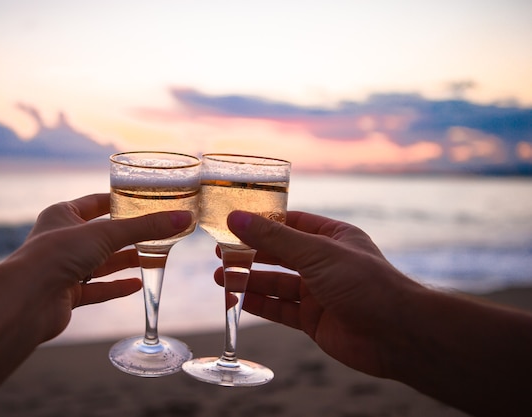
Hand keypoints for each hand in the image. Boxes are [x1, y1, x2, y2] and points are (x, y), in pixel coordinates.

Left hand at [7, 193, 192, 341]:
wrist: (27, 300)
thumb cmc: (57, 255)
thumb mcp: (107, 234)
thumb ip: (147, 228)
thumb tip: (183, 218)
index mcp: (62, 215)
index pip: (96, 203)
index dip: (119, 201)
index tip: (143, 201)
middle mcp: (61, 240)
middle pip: (102, 235)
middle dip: (129, 235)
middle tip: (156, 231)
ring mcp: (64, 268)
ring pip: (101, 263)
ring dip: (126, 260)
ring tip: (153, 256)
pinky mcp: (67, 294)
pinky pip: (98, 289)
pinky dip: (117, 286)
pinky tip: (138, 284)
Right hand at [216, 210, 421, 377]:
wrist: (397, 334)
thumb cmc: (364, 283)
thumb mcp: (315, 252)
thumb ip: (274, 238)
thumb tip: (236, 218)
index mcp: (333, 237)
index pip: (291, 223)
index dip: (262, 223)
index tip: (233, 222)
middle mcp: (325, 263)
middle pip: (280, 254)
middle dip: (251, 254)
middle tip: (220, 253)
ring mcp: (319, 292)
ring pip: (277, 283)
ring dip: (250, 280)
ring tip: (221, 277)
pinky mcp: (314, 320)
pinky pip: (280, 309)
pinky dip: (259, 304)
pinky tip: (237, 300)